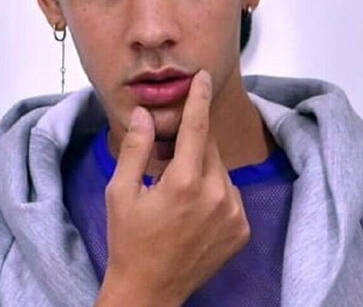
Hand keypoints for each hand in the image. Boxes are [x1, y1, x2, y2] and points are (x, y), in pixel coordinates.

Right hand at [95, 70, 249, 306]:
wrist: (150, 290)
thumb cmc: (129, 240)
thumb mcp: (120, 192)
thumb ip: (135, 148)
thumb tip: (144, 114)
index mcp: (185, 182)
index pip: (197, 127)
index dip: (199, 98)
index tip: (204, 77)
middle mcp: (216, 195)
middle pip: (209, 147)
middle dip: (191, 144)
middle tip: (167, 161)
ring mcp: (233, 214)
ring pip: (220, 170)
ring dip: (202, 170)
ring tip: (177, 195)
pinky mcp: (242, 229)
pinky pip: (230, 194)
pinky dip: (214, 192)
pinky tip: (192, 211)